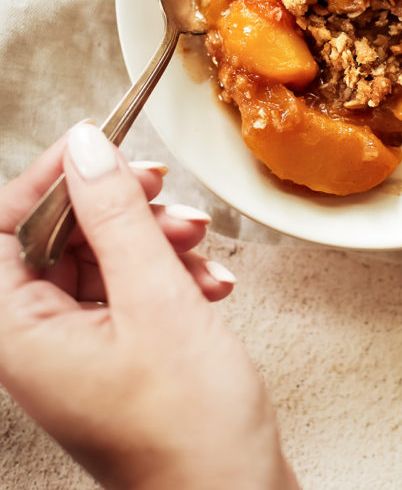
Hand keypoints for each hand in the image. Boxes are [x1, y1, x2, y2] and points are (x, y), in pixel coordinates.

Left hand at [0, 122, 298, 489]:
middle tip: (160, 190)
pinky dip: (170, 274)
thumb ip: (115, 216)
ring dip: (154, 240)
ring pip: (102, 257)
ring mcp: (76, 348)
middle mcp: (37, 340)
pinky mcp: (114, 354)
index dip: (48, 178)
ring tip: (199, 244)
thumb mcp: (156, 300)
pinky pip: (130, 287)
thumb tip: (85, 148)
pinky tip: (210, 284)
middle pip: (60, 236)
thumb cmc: (190, 430)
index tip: (96, 144)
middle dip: (118, 209)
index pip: (5, 228)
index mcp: (18, 333)